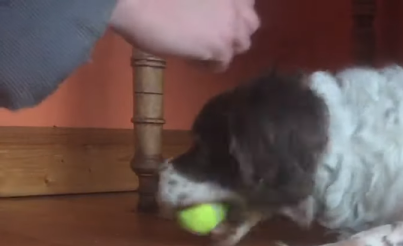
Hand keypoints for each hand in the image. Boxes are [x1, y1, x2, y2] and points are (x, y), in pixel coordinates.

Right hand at [109, 0, 259, 70]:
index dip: (233, 11)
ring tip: (201, 48)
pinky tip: (190, 58)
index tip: (216, 17)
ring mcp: (231, 24)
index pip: (246, 3)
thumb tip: (204, 14)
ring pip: (242, 44)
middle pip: (251, 23)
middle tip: (213, 34)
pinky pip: (223, 63)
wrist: (133, 1)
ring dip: (224, 47)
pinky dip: (207, 64)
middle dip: (236, 29)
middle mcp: (235, 3)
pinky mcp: (221, 46)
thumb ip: (204, 2)